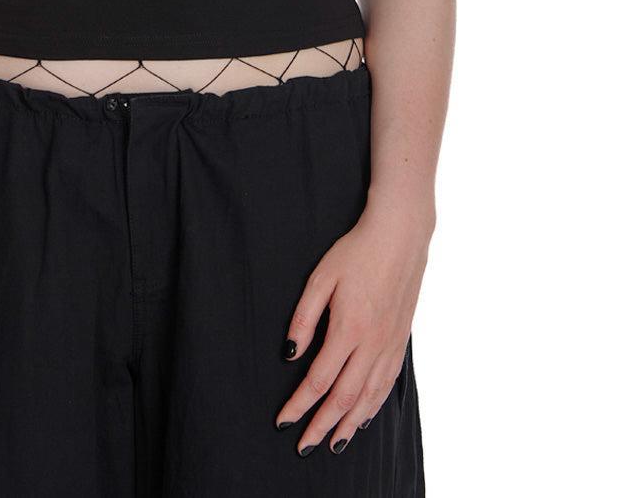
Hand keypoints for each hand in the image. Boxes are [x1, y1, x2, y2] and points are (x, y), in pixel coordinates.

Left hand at [275, 202, 431, 454]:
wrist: (399, 237)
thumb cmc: (355, 253)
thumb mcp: (320, 278)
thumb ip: (304, 318)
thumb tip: (290, 355)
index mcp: (348, 328)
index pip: (318, 380)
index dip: (299, 405)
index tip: (283, 421)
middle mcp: (372, 344)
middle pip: (344, 397)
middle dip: (322, 425)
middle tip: (304, 446)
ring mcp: (390, 345)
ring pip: (369, 398)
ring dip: (349, 424)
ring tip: (333, 444)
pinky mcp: (401, 342)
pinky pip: (387, 385)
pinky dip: (374, 407)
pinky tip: (363, 418)